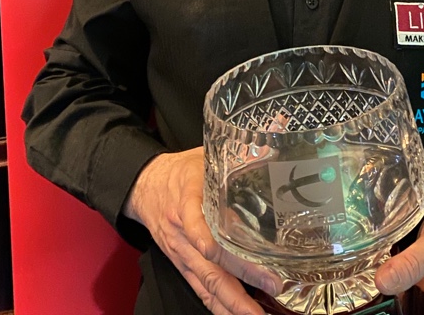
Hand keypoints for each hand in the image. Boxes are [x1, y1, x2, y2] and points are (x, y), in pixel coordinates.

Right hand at [123, 147, 280, 314]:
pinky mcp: (182, 264)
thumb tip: (279, 126)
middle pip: (211, 262)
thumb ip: (238, 150)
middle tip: (273, 285)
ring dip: (233, 303)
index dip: (212, 239)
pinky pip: (200, 290)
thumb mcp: (205, 155)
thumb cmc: (181, 170)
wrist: (144, 185)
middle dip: (242, 279)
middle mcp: (184, 233)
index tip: (232, 249)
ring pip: (206, 284)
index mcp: (188, 200)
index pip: (198, 223)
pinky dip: (219, 306)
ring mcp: (182, 253)